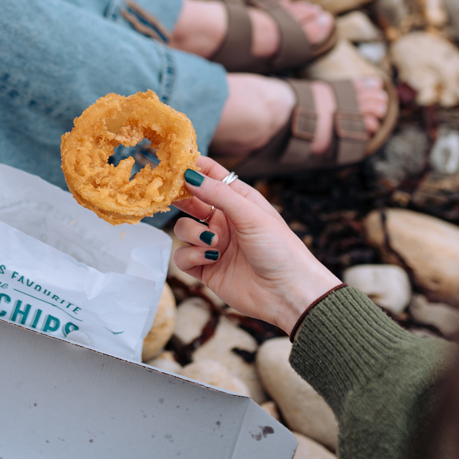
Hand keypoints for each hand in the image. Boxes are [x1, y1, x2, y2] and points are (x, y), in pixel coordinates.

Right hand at [172, 156, 340, 333]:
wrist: (288, 294)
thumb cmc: (280, 249)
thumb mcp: (251, 214)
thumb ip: (219, 194)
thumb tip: (189, 175)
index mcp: (238, 201)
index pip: (210, 175)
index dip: (192, 167)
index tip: (173, 164)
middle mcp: (223, 220)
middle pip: (190, 200)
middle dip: (179, 198)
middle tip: (170, 196)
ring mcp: (213, 244)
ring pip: (183, 229)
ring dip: (192, 233)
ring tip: (213, 242)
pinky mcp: (206, 269)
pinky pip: (182, 257)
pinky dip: (191, 256)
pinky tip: (211, 259)